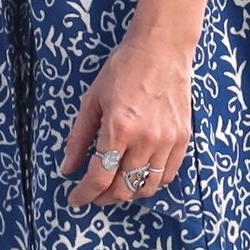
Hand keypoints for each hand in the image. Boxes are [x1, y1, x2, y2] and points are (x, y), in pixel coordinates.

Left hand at [58, 5, 196, 205]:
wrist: (161, 49)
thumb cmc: (123, 69)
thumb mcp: (92, 99)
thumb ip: (79, 137)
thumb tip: (67, 168)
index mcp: (118, 128)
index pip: (100, 178)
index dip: (84, 195)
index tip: (75, 199)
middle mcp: (145, 139)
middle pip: (123, 188)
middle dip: (104, 198)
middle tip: (93, 194)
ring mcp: (168, 141)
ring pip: (146, 187)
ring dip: (128, 193)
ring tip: (115, 186)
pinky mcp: (183, 139)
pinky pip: (167, 175)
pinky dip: (151, 183)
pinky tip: (138, 175)